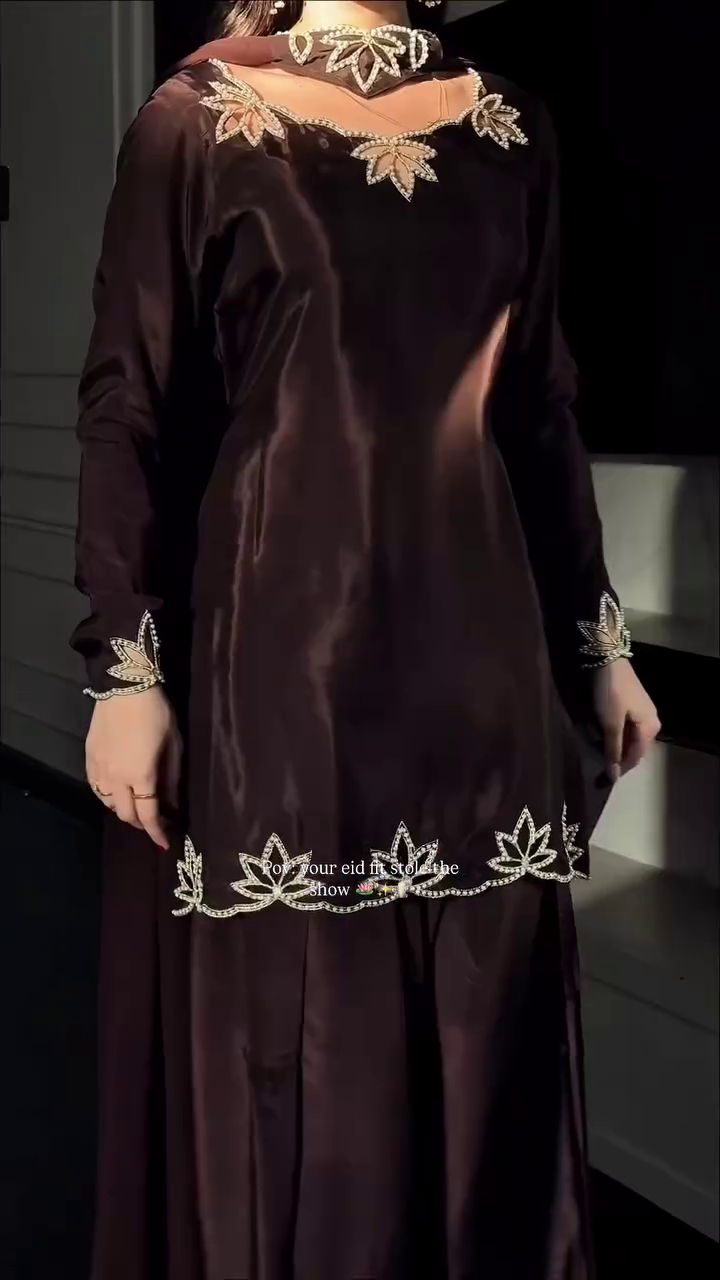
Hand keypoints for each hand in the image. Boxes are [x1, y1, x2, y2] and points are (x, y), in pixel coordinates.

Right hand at [85, 685, 181, 848]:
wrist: (125, 687)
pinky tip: (117, 790)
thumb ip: (172, 779)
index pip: (148, 815)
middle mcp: (117, 778)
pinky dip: (108, 796)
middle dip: (141, 823)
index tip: (165, 843)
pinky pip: (96, 788)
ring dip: (123, 810)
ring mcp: (99, 769)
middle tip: (154, 820)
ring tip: (136, 804)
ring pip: (108, 804)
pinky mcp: (89, 759)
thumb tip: (172, 805)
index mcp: (141, 776)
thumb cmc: (157, 714)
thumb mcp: (174, 746)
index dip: (157, 833)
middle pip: (126, 815)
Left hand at [593, 658, 660, 782]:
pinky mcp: (632, 705)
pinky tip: (602, 735)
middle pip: (634, 748)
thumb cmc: (610, 693)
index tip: (602, 779)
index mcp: (650, 728)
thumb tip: (613, 776)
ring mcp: (643, 712)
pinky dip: (614, 734)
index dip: (620, 769)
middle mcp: (651, 722)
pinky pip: (626, 728)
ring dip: (615, 746)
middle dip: (617, 757)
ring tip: (598, 751)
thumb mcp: (610, 723)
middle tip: (598, 765)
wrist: (606, 659)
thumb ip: (612, 750)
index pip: (635, 757)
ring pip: (629, 738)